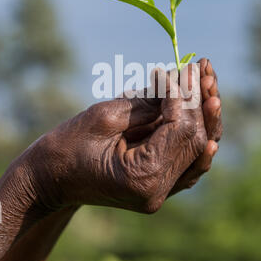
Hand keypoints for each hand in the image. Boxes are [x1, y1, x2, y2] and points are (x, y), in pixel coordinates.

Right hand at [25, 59, 221, 214]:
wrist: (50, 178)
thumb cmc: (68, 145)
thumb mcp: (105, 117)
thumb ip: (148, 103)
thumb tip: (180, 83)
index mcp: (143, 177)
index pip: (178, 129)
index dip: (182, 95)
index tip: (183, 67)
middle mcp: (158, 191)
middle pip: (194, 141)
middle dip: (198, 102)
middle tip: (203, 68)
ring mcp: (160, 192)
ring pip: (196, 150)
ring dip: (204, 115)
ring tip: (210, 82)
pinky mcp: (158, 185)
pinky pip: (188, 159)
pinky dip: (196, 134)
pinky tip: (208, 111)